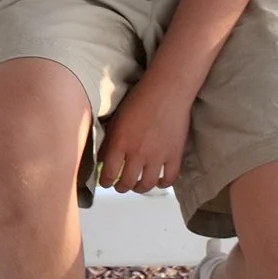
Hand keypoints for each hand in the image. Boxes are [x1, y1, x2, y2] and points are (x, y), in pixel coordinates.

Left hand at [95, 69, 192, 193]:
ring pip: (147, 184)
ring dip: (140, 188)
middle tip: (120, 186)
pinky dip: (164, 183)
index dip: (105, 182)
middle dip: (121, 187)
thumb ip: (109, 140)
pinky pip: (169, 178)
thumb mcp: (117, 119)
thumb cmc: (140, 98)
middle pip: (127, 182)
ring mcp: (157, 156)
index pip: (109, 173)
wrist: (167, 89)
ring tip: (137, 186)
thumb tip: (103, 158)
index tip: (105, 183)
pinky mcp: (175, 155)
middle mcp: (137, 153)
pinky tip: (159, 181)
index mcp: (120, 143)